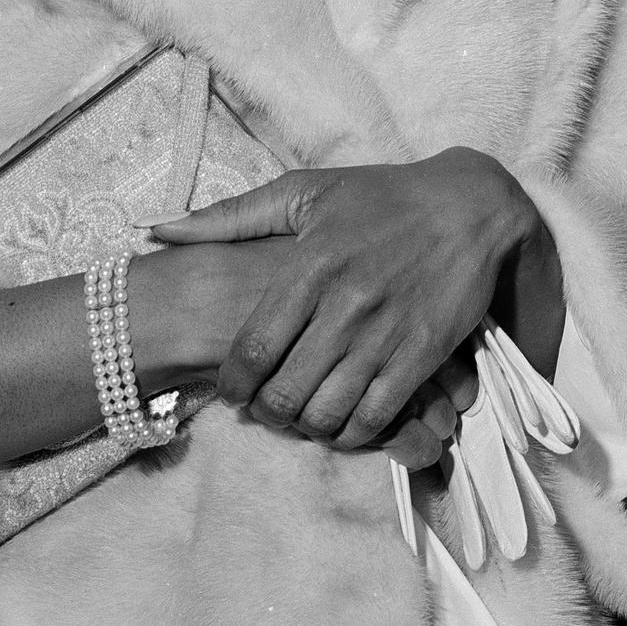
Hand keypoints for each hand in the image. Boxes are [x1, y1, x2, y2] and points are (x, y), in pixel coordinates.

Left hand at [151, 148, 562, 450]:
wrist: (470, 206)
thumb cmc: (381, 197)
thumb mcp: (307, 192)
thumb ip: (230, 215)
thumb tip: (156, 230)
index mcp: (310, 263)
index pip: (252, 349)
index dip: (233, 384)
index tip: (233, 389)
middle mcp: (345, 304)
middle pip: (284, 393)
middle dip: (267, 413)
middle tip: (268, 407)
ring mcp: (386, 333)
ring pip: (326, 414)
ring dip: (308, 426)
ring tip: (305, 415)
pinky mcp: (422, 354)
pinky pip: (375, 418)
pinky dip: (353, 432)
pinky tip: (347, 418)